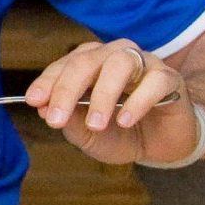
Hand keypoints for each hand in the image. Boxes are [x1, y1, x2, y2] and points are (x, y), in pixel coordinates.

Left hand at [25, 39, 196, 165]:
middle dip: (67, 89)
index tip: (34, 101)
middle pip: (87, 60)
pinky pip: (155, 80)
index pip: (65, 65)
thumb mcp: (87, 135)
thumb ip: (69, 121)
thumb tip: (44, 109)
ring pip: (120, 63)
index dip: (48, 82)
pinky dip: (138, 100)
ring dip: (103, 94)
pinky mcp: (170, 78)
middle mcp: (115, 57)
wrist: (159, 147)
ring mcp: (145, 64)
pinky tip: (125, 121)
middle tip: (56, 119)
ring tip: (95, 124)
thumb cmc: (119, 134)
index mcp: (91, 65)